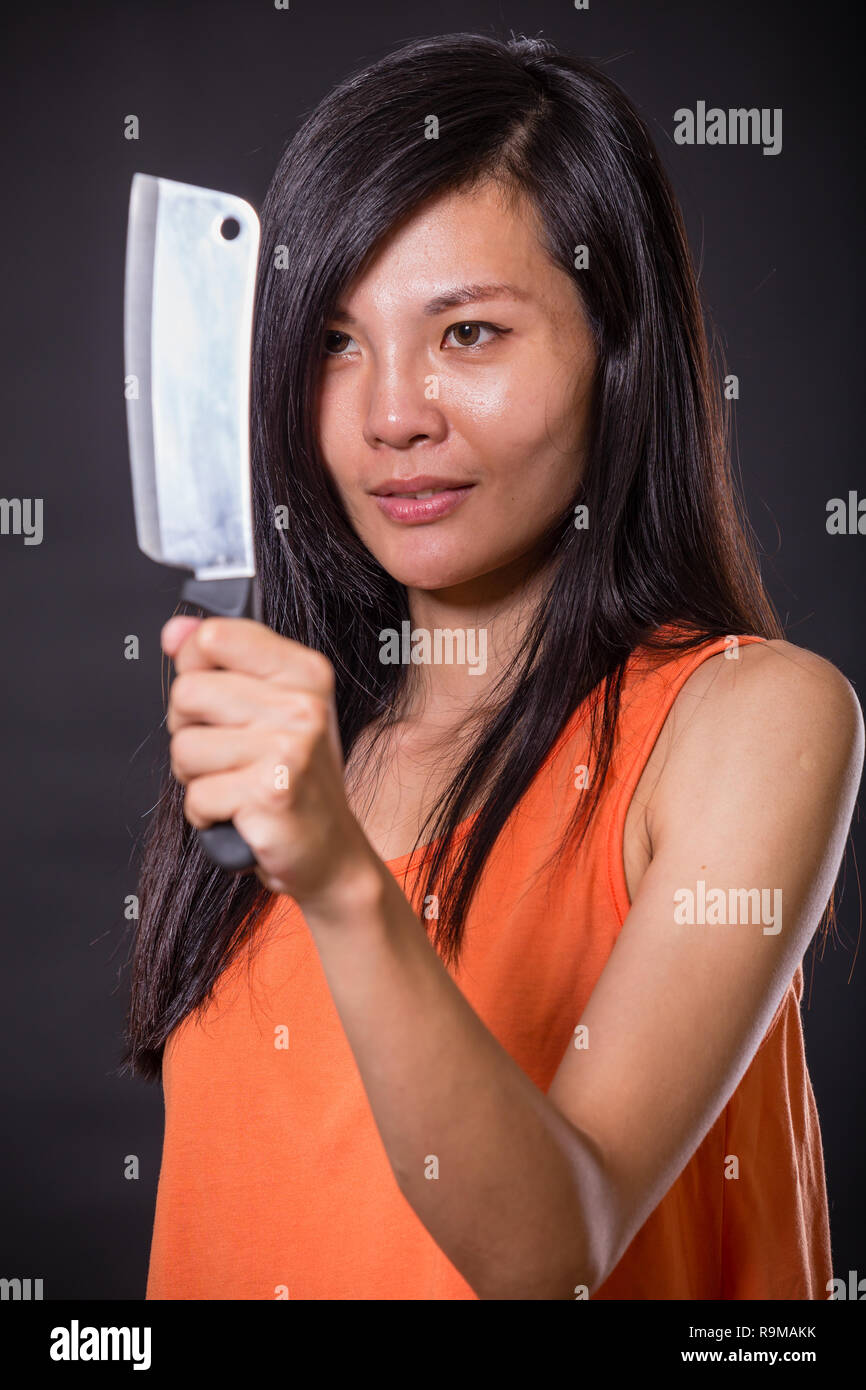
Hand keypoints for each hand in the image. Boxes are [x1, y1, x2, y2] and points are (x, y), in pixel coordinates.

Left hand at [161, 614, 374, 907]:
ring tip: (237, 785)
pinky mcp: (271, 792)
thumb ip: (220, 662)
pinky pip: (196, 795)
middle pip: (187, 692)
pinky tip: (240, 814)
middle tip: (230, 754)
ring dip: (197, 777)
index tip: (216, 698)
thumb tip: (174, 630)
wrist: (331, 852)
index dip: (195, 668)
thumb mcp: (266, 708)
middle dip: (190, 731)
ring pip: (184, 747)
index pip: (215, 636)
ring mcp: (289, 747)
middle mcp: (302, 704)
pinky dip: (206, 814)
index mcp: (304, 671)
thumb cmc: (292, 780)